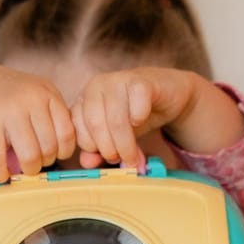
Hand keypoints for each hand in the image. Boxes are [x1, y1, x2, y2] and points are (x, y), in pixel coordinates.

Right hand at [0, 61, 75, 182]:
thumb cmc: (11, 96)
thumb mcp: (37, 95)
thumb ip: (53, 118)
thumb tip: (62, 157)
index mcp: (48, 94)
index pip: (67, 135)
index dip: (62, 152)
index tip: (52, 154)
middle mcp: (31, 99)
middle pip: (49, 148)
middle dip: (43, 162)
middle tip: (33, 161)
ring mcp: (9, 110)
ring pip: (30, 156)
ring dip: (26, 170)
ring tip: (20, 167)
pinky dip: (0, 174)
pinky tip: (0, 174)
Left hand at [71, 67, 196, 168]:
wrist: (167, 95)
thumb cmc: (135, 116)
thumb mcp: (113, 137)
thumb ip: (97, 150)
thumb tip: (87, 163)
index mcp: (83, 100)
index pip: (77, 129)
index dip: (93, 149)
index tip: (109, 157)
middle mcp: (96, 86)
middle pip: (95, 125)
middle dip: (110, 149)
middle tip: (123, 159)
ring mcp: (117, 79)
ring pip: (115, 119)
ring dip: (126, 143)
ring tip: (134, 155)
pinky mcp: (140, 80)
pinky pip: (136, 103)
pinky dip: (139, 118)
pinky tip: (141, 121)